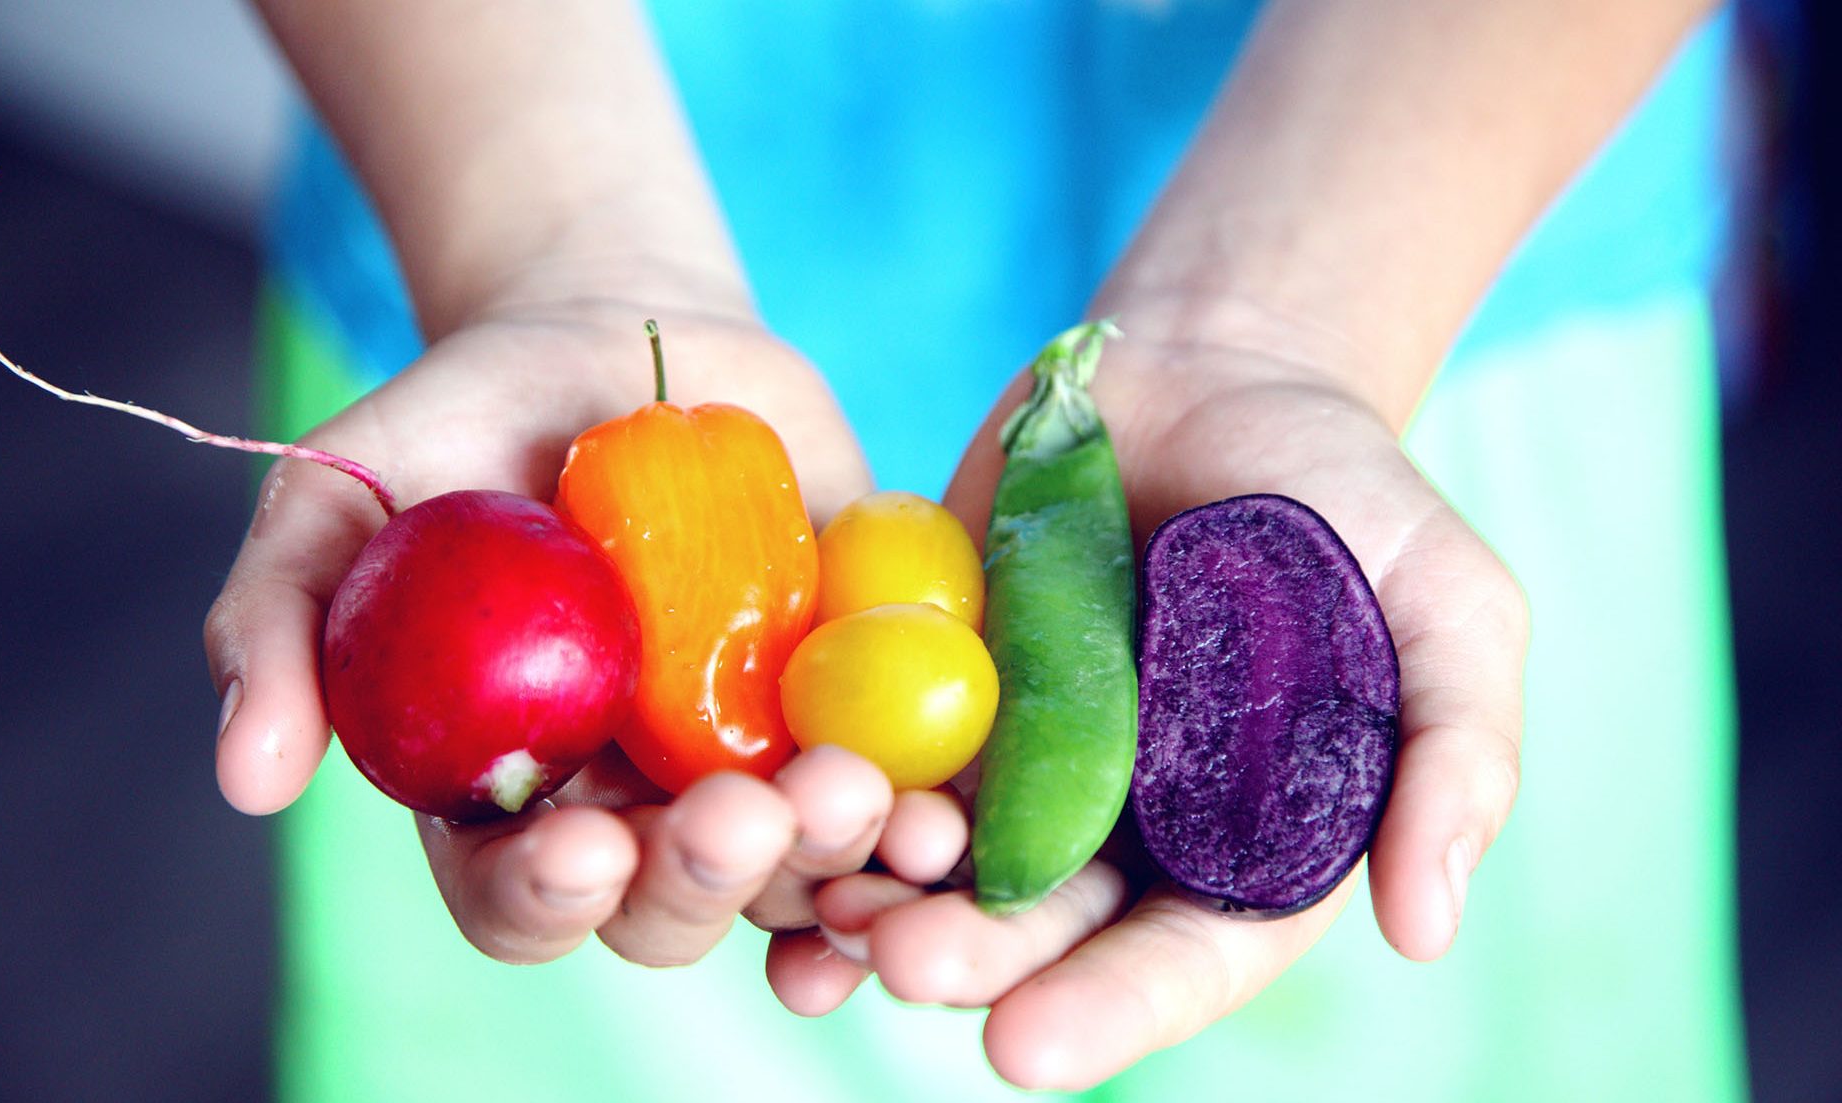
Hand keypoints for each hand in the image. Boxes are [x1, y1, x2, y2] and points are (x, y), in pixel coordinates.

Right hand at [203, 299, 892, 966]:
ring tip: (859, 793)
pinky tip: (944, 819)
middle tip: (744, 814)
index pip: (516, 895)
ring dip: (832, 859)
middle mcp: (632, 803)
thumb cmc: (464, 420)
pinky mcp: (849, 705)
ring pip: (796, 871)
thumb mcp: (343, 493)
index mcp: (505, 789)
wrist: (624, 335)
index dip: (547, 898)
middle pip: (669, 907)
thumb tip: (249, 780)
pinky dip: (922, 821)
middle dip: (706, 880)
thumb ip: (282, 621)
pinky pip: (898, 795)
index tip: (585, 842)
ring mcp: (750, 760)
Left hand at [768, 318, 1528, 1089]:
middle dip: (970, 958)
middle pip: (1038, 925)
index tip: (1025, 1050)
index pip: (1180, 956)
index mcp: (1240, 841)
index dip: (1108, 1009)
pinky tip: (767, 821)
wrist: (1215, 371)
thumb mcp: (1447, 604)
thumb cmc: (1348, 496)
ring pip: (937, 860)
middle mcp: (1119, 823)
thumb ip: (1455, 752)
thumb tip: (1425, 927)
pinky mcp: (933, 680)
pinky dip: (823, 796)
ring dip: (876, 897)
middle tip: (901, 965)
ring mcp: (1016, 753)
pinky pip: (871, 754)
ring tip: (822, 914)